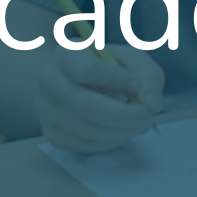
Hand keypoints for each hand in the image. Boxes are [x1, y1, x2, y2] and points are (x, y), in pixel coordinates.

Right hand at [36, 44, 164, 152]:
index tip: (137, 86)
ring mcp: (46, 108)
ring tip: (138, 124)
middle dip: (122, 115)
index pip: (86, 69)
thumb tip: (151, 104)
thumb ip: (147, 76)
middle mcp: (49, 79)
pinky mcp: (50, 132)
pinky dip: (108, 142)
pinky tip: (120, 132)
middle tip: (147, 116)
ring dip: (119, 131)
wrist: (74, 81)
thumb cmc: (106, 68)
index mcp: (67, 53)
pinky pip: (81, 144)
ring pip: (84, 128)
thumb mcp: (131, 59)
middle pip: (83, 104)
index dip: (114, 79)